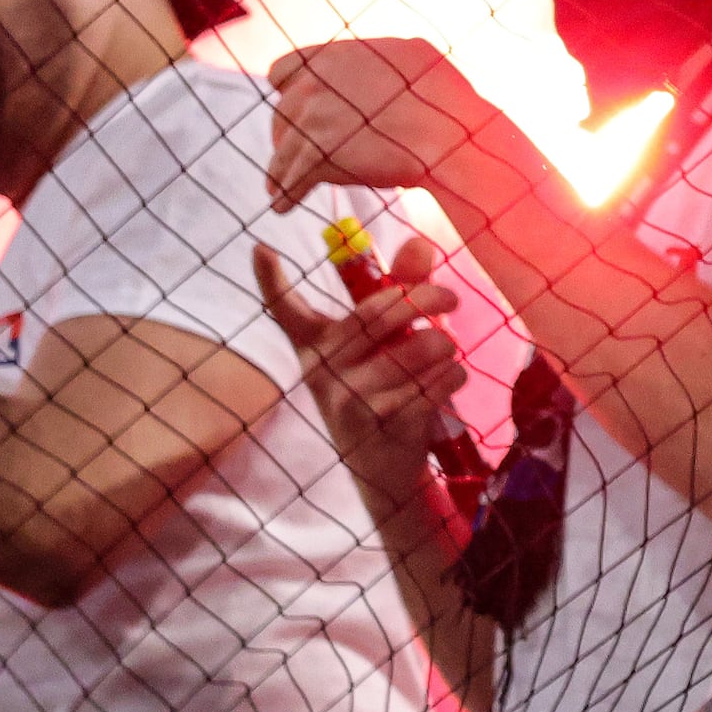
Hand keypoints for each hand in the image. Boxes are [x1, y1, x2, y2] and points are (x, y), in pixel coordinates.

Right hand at [254, 238, 470, 494]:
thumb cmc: (384, 391)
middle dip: (426, 298)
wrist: (383, 468)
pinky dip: (452, 377)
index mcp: (316, 346)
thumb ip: (401, 292)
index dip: (270, 280)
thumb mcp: (383, 345)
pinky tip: (444, 384)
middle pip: (380, 313)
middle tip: (451, 298)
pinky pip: (435, 382)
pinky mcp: (378, 421)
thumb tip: (421, 244)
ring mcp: (347, 397)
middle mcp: (322, 369)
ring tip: (443, 356)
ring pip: (420, 348)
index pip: (286, 310)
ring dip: (445, 348)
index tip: (259, 248)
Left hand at [262, 38, 484, 210]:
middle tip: (293, 156)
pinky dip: (286, 195)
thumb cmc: (445, 100)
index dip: (288, 92)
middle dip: (286, 136)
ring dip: (280, 170)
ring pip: (283, 150)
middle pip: (282, 114)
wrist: (451, 137)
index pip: (282, 70)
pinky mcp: (315, 156)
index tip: (297, 111)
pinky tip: (282, 206)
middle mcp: (314, 83)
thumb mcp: (411, 55)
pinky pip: (290, 180)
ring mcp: (312, 120)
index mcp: (333, 57)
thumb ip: (379, 58)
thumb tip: (379, 60)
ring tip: (277, 189)